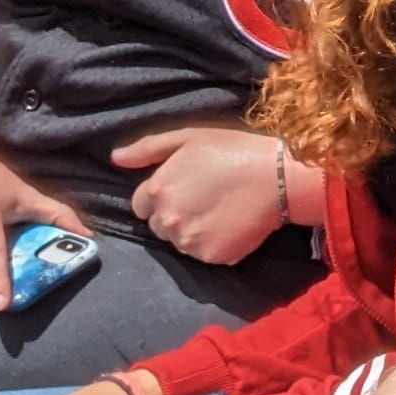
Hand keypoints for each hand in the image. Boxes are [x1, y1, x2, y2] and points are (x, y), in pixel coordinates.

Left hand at [113, 126, 284, 263]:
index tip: (186, 187)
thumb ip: (147, 148)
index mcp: (157, 191)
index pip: (141, 205)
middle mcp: (168, 220)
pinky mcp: (213, 257)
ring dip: (192, 231)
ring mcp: (190, 242)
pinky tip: (230, 224)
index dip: (162, 196)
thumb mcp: (188, 138)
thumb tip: (115, 158)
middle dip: (175, 215)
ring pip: (180, 242)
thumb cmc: (234, 150)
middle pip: (159, 226)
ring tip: (219, 210)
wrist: (280, 176)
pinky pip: (204, 253)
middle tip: (204, 198)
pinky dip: (214, 243)